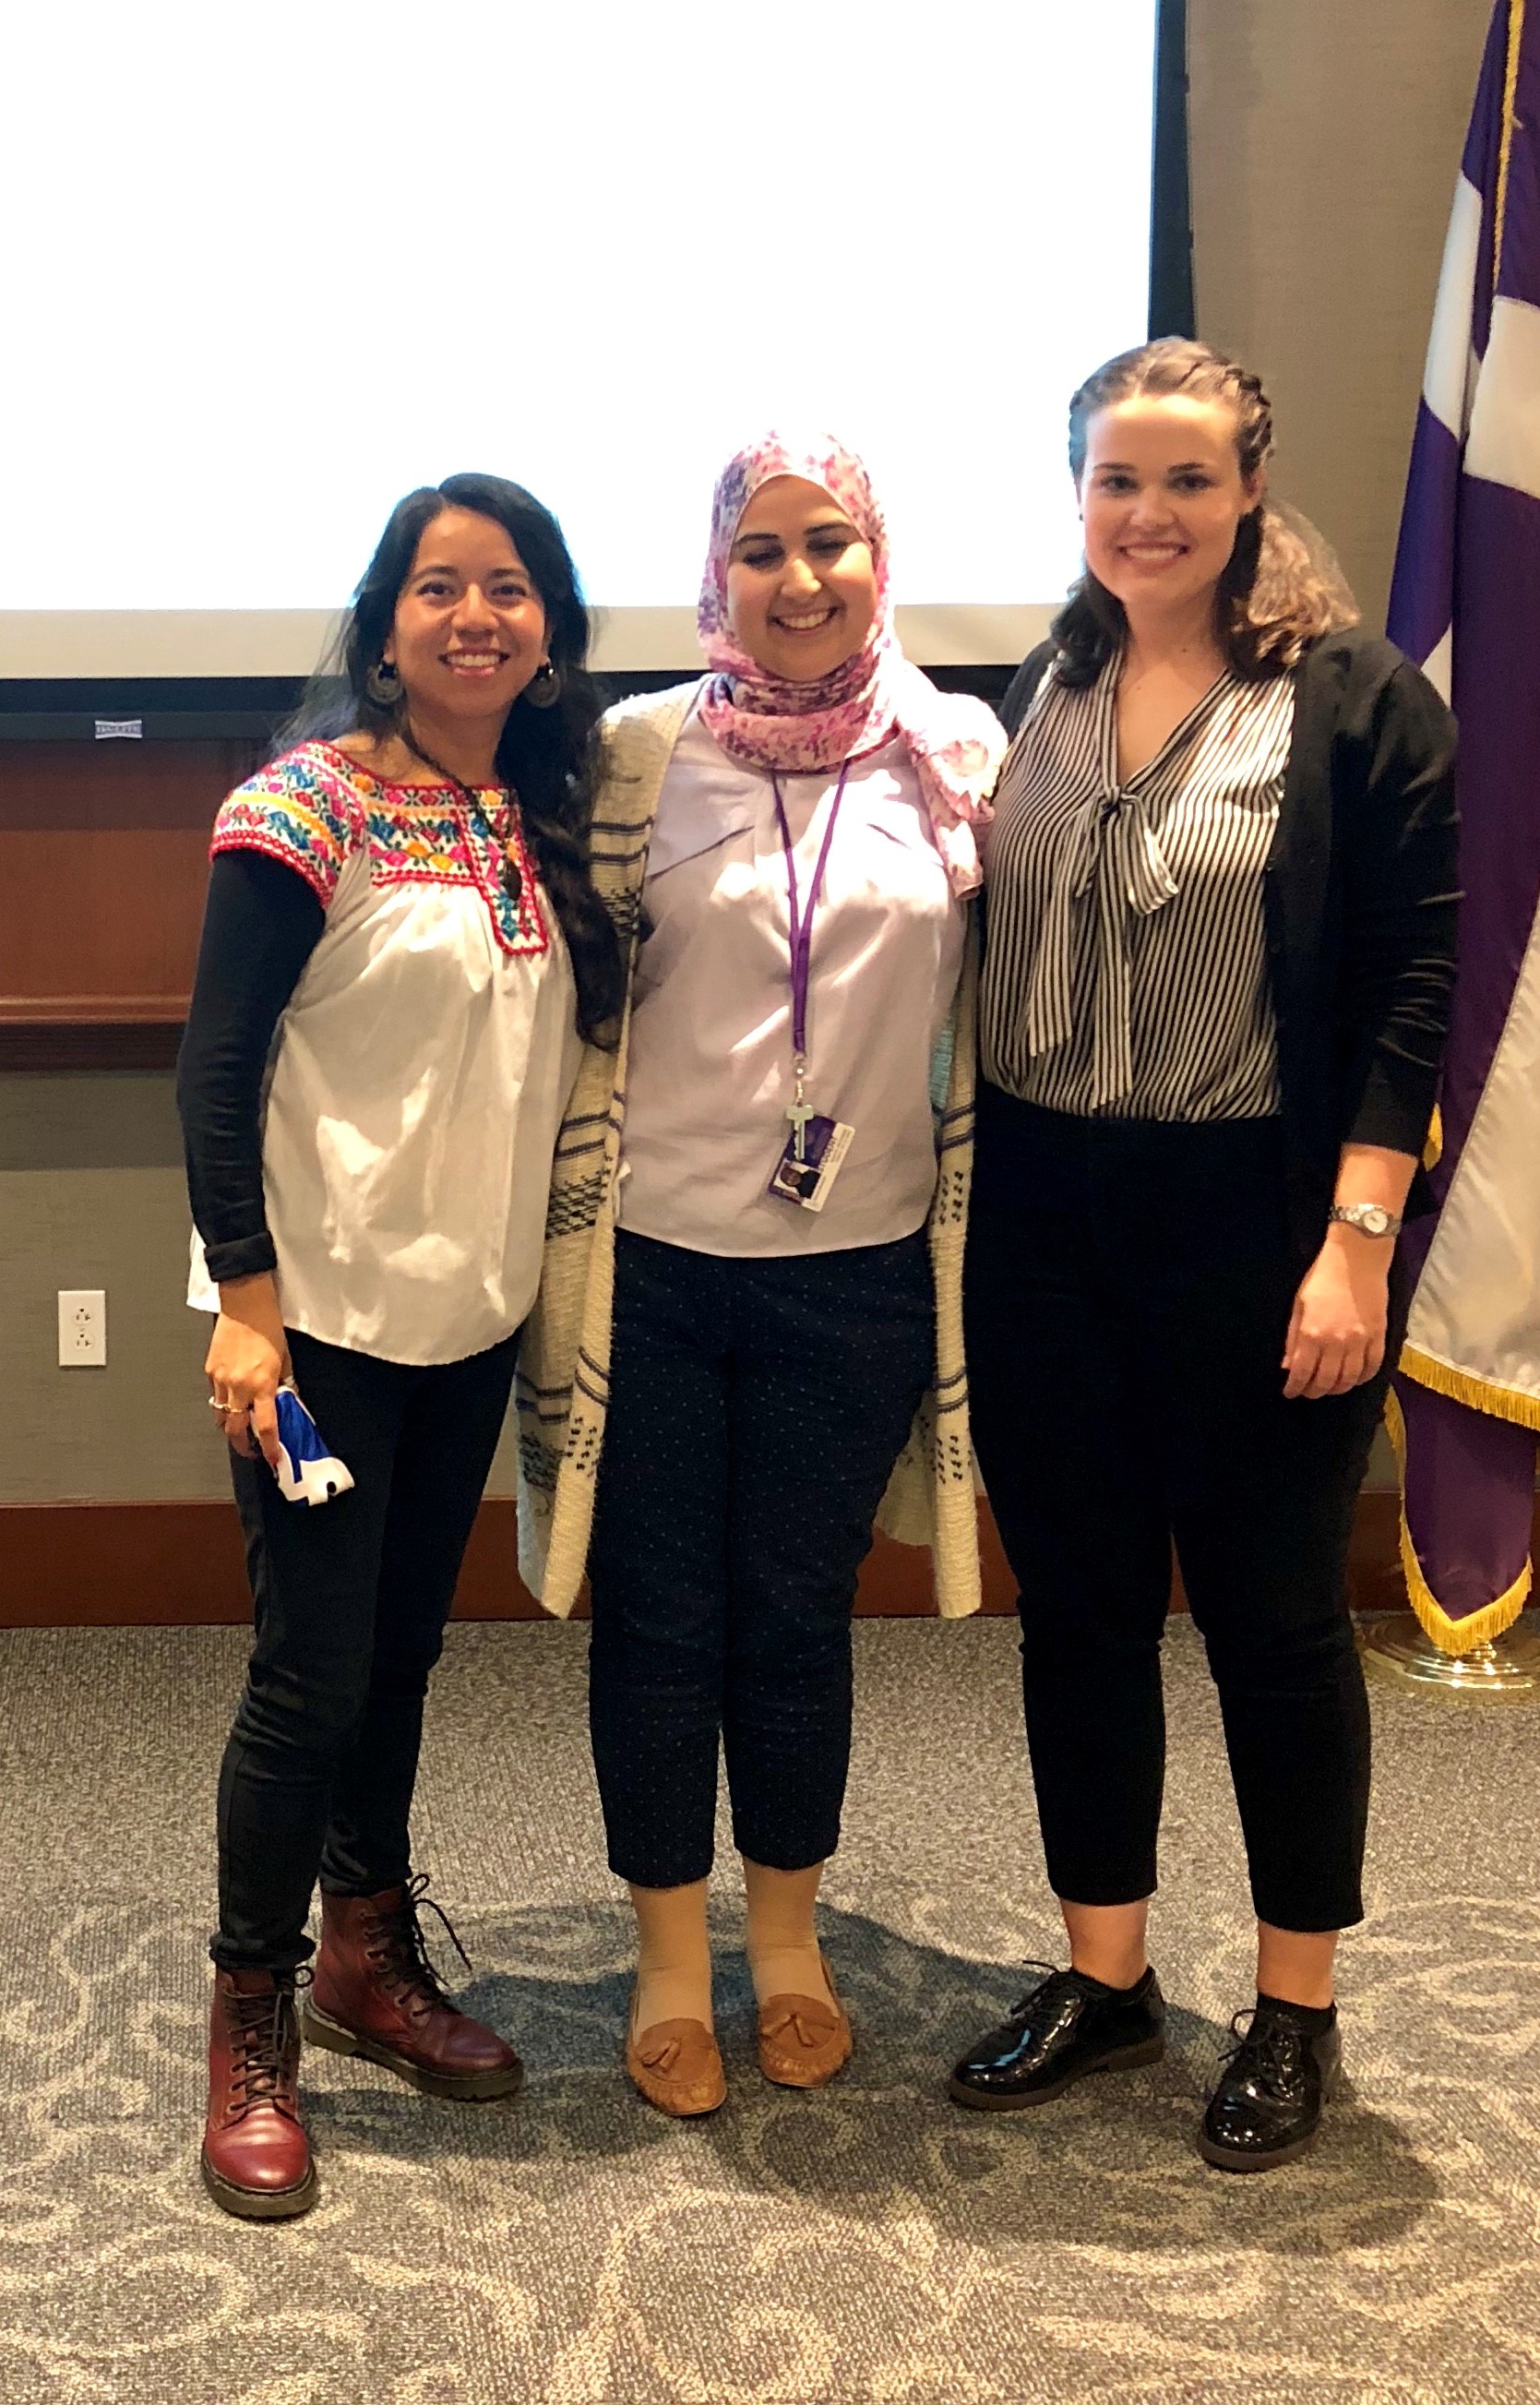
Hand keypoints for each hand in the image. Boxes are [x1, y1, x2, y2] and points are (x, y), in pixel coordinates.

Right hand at [206, 1274, 289, 1468]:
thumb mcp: (286, 1358)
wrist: (244, 1302)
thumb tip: (288, 1400)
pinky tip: (233, 1397)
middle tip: (252, 1450)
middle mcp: (238, 1386)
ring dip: (230, 1425)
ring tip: (241, 1426)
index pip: (264, 1427)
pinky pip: (214, 1395)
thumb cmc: (268, 1326)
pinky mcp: (209, 1370)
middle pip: (234, 1430)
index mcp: (262, 1385)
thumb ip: (286, 1384)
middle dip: (242, 1445)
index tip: (273, 1459)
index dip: (269, 1448)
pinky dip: (223, 1402)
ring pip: (220, 1415)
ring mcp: (220, 1379)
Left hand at [1282, 1231, 1389, 1399]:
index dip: (1294, 1387)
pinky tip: (1354, 1378)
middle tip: (1307, 1392)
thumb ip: (1292, 1338)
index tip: (1290, 1392)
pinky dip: (1362, 1378)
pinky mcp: (1379, 1336)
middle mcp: (1336, 1343)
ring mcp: (1360, 1341)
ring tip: (1329, 1388)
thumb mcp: (1298, 1305)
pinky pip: (1372, 1367)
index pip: (1301, 1373)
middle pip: (1325, 1381)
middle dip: (1313, 1391)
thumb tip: (1287, 1366)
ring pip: (1349, 1379)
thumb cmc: (1322, 1277)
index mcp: (1312, 1334)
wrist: (1357, 1258)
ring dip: (1337, 1388)